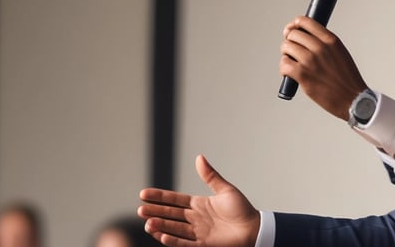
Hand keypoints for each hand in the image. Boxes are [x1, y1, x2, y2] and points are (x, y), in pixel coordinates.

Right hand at [138, 155, 259, 246]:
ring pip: (174, 229)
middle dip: (155, 212)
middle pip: (170, 215)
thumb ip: (210, 176)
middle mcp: (195, 219)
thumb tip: (199, 157)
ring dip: (161, 227)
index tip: (143, 193)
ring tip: (148, 223)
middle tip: (140, 210)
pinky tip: (162, 236)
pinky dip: (174, 240)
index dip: (159, 197)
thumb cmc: (242, 209)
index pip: (174, 200)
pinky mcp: (203, 245)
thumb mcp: (225, 190)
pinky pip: (185, 243)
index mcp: (198, 204)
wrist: (254, 228)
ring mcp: (198, 232)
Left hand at [279, 16, 366, 119]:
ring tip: (292, 63)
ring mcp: (310, 61)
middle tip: (292, 51)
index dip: (295, 25)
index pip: (305, 22)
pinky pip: (284, 64)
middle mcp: (320, 47)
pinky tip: (290, 73)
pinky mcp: (302, 74)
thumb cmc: (347, 79)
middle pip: (293, 34)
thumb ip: (325, 43)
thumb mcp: (340, 52)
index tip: (292, 30)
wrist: (353, 99)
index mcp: (330, 40)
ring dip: (286, 55)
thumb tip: (305, 38)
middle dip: (290, 42)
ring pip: (286, 47)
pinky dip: (284, 68)